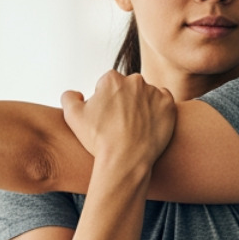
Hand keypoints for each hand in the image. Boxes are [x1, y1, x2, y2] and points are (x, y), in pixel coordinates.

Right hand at [60, 72, 175, 170]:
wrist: (125, 160)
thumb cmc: (99, 140)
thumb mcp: (72, 116)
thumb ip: (69, 97)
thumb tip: (77, 93)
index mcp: (112, 79)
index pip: (108, 85)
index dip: (105, 102)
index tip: (106, 118)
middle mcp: (134, 80)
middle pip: (128, 88)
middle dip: (124, 101)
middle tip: (120, 124)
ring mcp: (154, 92)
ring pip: (146, 95)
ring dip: (141, 106)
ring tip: (135, 127)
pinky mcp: (168, 105)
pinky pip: (163, 102)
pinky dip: (158, 111)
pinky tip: (148, 125)